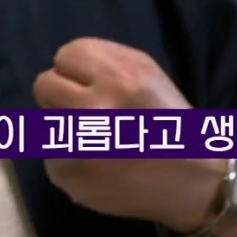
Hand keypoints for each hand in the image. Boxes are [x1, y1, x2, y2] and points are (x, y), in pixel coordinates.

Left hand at [32, 38, 226, 231]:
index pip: (66, 55)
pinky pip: (51, 157)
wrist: (192, 181)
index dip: (76, 71)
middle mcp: (96, 107)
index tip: (90, 86)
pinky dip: (69, 162)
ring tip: (94, 141)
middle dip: (62, 96)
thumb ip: (104, 61)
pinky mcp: (68, 174)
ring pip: (45, 122)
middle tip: (86, 113)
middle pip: (44, 85)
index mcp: (121, 77)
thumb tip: (60, 64)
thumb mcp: (147, 74)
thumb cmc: (167, 122)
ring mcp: (78, 144)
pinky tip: (96, 167)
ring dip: (63, 129)